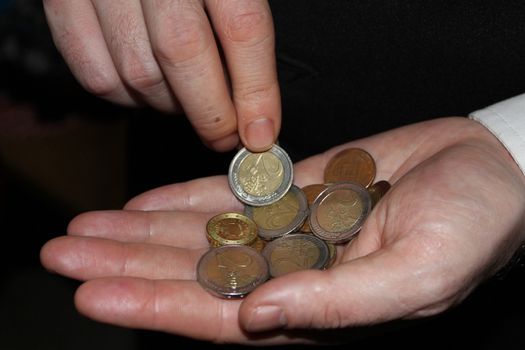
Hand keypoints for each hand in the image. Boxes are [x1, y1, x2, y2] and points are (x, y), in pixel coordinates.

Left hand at [40, 117, 524, 344]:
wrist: (491, 172)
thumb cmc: (473, 227)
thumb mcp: (419, 274)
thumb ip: (341, 306)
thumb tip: (259, 316)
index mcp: (318, 308)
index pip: (220, 317)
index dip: (155, 307)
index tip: (94, 296)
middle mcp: (293, 274)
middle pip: (194, 276)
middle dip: (128, 268)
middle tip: (63, 255)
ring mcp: (292, 231)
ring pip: (202, 236)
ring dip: (143, 232)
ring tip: (86, 229)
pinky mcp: (297, 193)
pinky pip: (232, 199)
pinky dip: (187, 200)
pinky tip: (144, 203)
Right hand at [43, 0, 279, 151]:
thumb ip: (242, 22)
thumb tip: (255, 106)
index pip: (243, 27)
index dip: (256, 90)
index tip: (261, 133)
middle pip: (184, 53)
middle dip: (211, 112)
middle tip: (224, 135)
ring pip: (138, 72)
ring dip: (169, 105)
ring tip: (185, 100)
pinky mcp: (61, 0)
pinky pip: (95, 74)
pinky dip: (126, 97)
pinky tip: (145, 88)